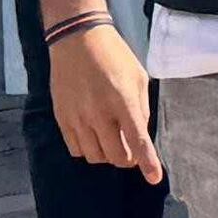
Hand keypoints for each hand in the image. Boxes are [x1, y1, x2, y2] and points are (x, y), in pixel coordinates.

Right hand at [47, 18, 162, 179]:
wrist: (76, 38)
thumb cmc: (113, 55)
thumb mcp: (138, 76)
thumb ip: (142, 108)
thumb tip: (140, 136)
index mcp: (122, 100)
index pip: (137, 140)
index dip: (148, 163)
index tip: (154, 178)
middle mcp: (99, 112)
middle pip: (117, 156)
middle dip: (129, 159)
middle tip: (132, 149)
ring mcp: (78, 117)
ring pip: (96, 157)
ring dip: (108, 155)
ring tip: (112, 139)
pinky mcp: (62, 118)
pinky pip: (76, 149)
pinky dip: (89, 150)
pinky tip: (94, 136)